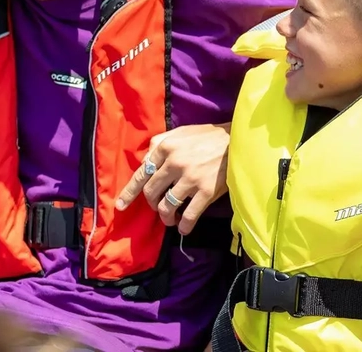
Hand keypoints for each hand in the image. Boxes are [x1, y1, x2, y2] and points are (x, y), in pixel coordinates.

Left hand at [115, 122, 230, 235]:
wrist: (239, 140)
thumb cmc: (208, 137)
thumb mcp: (181, 132)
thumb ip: (161, 143)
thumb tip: (145, 160)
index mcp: (166, 147)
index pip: (141, 173)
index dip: (129, 192)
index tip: (122, 205)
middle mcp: (175, 162)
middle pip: (151, 192)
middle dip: (152, 204)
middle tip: (158, 207)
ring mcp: (191, 178)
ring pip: (167, 206)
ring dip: (166, 217)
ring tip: (171, 219)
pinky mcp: (206, 191)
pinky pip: (188, 215)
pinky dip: (184, 226)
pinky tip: (184, 228)